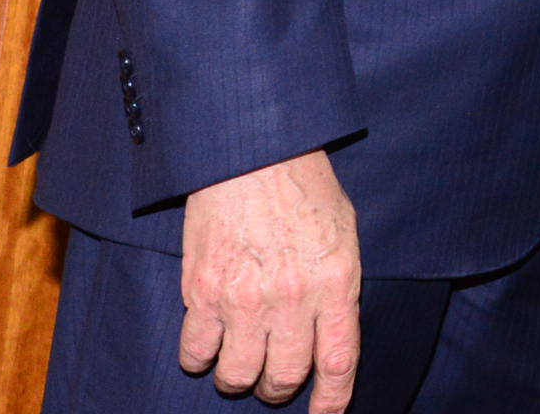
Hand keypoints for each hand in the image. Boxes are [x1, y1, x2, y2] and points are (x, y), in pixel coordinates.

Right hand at [178, 150, 360, 411]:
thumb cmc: (303, 186)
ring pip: (237, 376)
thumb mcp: (343, 234)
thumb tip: (331, 332)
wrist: (252, 151)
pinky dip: (200, 357)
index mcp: (336, 282)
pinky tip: (207, 341)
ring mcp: (245, 299)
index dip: (333, 399)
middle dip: (279, 388)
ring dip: (238, 376)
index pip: (340, 362)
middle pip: (284, 378)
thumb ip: (338, 286)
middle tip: (274, 377)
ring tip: (240, 358)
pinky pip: (196, 353)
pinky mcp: (202, 293)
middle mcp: (293, 298)